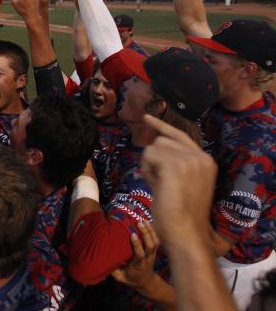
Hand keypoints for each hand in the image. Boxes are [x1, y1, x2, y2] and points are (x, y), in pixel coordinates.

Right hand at [112, 221, 159, 289]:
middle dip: (146, 233)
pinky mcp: (154, 250)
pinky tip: (147, 222)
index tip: (132, 234)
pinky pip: (156, 240)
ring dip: (150, 230)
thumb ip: (113, 270)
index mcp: (138, 265)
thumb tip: (103, 259)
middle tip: (139, 222)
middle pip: (150, 245)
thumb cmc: (131, 278)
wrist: (146, 282)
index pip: (140, 254)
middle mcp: (147, 258)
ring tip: (143, 219)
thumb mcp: (120, 277)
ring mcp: (152, 254)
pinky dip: (153, 230)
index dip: (137, 244)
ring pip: (155, 241)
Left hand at [140, 114, 217, 243]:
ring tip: (161, 187)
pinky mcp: (176, 165)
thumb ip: (171, 164)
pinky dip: (147, 170)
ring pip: (153, 147)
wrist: (187, 234)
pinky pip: (148, 155)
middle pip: (161, 141)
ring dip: (149, 166)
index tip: (146, 118)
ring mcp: (190, 159)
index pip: (180, 135)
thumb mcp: (181, 184)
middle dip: (153, 160)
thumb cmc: (181, 216)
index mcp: (206, 161)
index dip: (161, 126)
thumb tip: (152, 146)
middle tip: (161, 184)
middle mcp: (201, 156)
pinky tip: (157, 186)